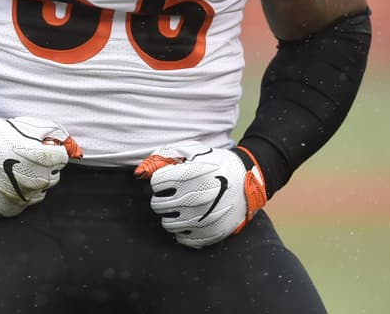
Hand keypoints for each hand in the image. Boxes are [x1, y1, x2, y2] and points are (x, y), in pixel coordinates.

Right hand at [0, 112, 82, 216]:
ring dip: (34, 183)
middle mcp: (37, 180)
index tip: (41, 148)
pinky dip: (20, 196)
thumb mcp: (30, 125)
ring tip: (17, 171)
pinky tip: (10, 183)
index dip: (53, 151)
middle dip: (46, 168)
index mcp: (45, 159)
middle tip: (27, 159)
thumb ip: (55, 132)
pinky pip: (24, 204)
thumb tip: (71, 143)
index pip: (63, 158)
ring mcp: (23, 196)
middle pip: (54, 177)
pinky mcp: (10, 208)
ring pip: (40, 192)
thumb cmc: (1, 135)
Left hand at [134, 141, 267, 248]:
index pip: (156, 183)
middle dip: (162, 198)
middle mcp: (196, 197)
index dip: (160, 180)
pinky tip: (190, 219)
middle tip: (174, 194)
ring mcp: (203, 218)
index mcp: (191, 174)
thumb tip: (139, 172)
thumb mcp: (193, 151)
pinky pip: (183, 238)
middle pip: (158, 205)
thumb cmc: (217, 163)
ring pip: (167, 224)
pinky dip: (183, 230)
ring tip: (182, 206)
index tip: (169, 179)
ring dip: (170, 215)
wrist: (249, 180)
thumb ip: (165, 155)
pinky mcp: (211, 233)